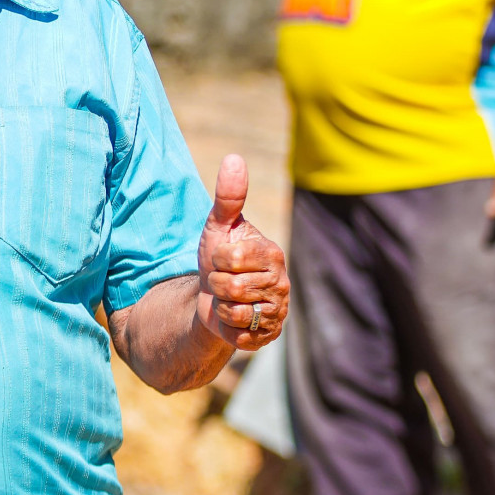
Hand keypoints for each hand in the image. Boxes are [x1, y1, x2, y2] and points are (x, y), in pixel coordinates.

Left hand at [196, 154, 287, 350]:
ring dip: (221, 306)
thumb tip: (234, 158)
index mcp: (272, 254)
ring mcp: (277, 312)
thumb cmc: (218, 258)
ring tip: (228, 299)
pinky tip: (232, 319)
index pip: (231, 258)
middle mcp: (281, 283)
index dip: (216, 259)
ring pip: (235, 312)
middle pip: (231, 287)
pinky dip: (227, 329)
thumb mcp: (218, 226)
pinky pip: (239, 336)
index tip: (222, 259)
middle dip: (217, 284)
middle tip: (223, 281)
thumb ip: (228, 196)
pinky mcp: (268, 336)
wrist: (212, 296)